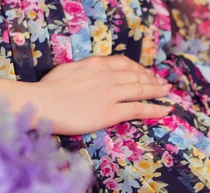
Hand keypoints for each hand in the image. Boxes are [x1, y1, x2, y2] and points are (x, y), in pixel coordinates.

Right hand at [36, 55, 172, 134]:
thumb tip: (86, 74)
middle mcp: (108, 76)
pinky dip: (155, 108)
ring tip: (167, 92)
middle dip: (151, 79)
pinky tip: (166, 109)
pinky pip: (139, 109)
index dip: (138, 68)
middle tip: (162, 83)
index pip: (123, 63)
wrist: (43, 103)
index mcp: (96, 64)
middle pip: (136, 76)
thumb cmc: (47, 89)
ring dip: (157, 90)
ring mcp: (111, 94)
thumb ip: (82, 71)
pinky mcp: (111, 112)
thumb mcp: (66, 71)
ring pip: (141, 90)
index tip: (144, 72)